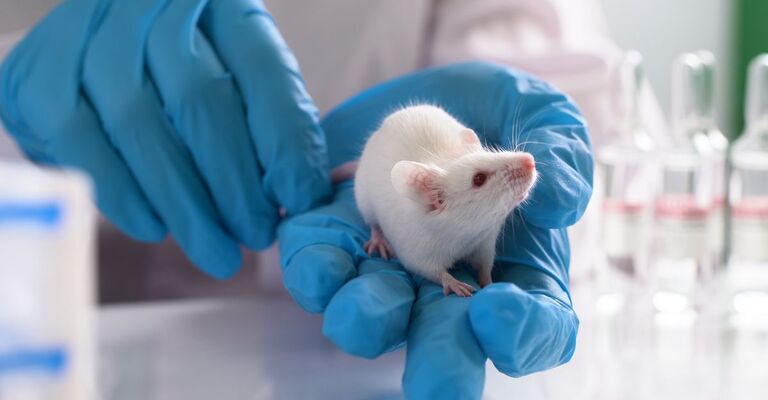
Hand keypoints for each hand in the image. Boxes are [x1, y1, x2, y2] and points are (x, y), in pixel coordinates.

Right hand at [0, 0, 330, 277]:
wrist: (104, 46)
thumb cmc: (187, 71)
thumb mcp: (238, 75)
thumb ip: (271, 122)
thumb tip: (300, 194)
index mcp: (219, 3)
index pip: (261, 70)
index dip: (285, 142)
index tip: (299, 200)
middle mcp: (151, 5)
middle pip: (199, 100)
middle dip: (234, 184)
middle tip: (255, 235)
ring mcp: (88, 34)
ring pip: (138, 124)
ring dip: (184, 202)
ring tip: (216, 248)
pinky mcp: (37, 74)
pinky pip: (79, 141)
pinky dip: (121, 194)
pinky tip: (153, 227)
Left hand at [278, 62, 591, 397]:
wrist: (435, 89)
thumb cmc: (504, 110)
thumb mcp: (545, 118)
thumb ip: (564, 155)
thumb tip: (558, 206)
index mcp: (517, 268)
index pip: (533, 323)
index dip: (522, 333)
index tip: (499, 314)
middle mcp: (453, 281)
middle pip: (451, 341)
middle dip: (441, 364)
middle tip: (437, 386)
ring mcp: (395, 265)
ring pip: (378, 314)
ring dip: (368, 319)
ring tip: (361, 309)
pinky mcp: (343, 239)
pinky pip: (323, 269)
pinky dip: (320, 271)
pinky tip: (324, 261)